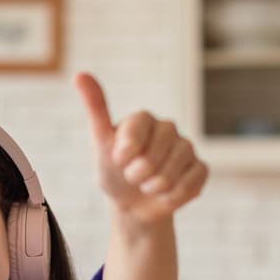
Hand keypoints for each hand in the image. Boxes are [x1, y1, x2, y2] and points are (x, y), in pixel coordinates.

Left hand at [75, 72, 207, 224]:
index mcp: (143, 119)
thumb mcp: (99, 142)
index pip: (137, 129)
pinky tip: (164, 194)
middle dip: (137, 174)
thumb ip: (95, 109)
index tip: (118, 160)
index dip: (125, 151)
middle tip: (131, 175)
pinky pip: (189, 184)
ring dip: (153, 187)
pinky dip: (172, 196)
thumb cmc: (114, 172)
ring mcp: (186, 148)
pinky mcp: (200, 168)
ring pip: (172, 172)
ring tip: (146, 185)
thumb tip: (80, 74)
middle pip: (154, 156)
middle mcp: (167, 128)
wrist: (131, 204)